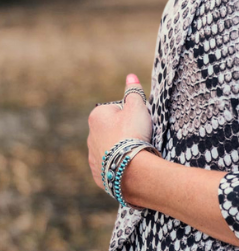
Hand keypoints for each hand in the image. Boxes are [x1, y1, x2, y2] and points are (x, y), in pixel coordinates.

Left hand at [87, 73, 153, 190]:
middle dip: (123, 133)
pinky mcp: (97, 173)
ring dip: (119, 149)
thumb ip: (133, 92)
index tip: (138, 124)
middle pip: (111, 130)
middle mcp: (89, 136)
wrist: (131, 168)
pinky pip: (108, 166)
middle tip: (137, 139)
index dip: (130, 116)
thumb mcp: (137, 108)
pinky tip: (127, 166)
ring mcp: (92, 156)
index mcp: (96, 116)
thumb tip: (130, 76)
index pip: (116, 111)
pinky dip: (117, 165)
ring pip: (109, 148)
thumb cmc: (133, 134)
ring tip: (133, 154)